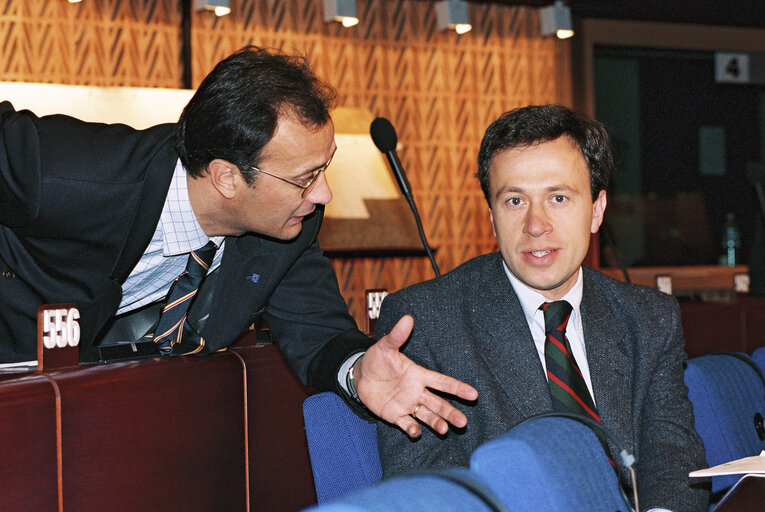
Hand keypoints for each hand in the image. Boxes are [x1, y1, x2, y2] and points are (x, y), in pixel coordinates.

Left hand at [354, 315, 477, 437]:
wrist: (360, 375)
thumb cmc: (377, 359)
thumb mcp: (385, 346)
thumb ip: (397, 335)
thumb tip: (407, 318)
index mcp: (418, 375)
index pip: (442, 382)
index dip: (457, 388)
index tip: (474, 394)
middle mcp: (416, 392)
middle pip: (438, 403)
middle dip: (451, 412)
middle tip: (463, 422)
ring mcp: (407, 404)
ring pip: (426, 416)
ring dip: (436, 423)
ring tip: (445, 430)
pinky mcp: (395, 415)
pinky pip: (406, 424)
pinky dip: (412, 429)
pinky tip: (416, 432)